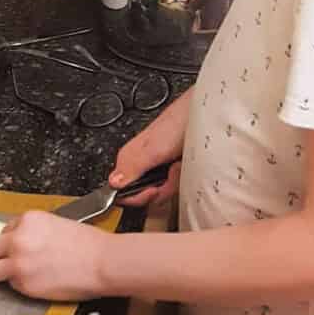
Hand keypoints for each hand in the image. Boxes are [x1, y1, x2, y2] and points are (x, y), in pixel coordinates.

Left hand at [0, 211, 109, 300]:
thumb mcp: (55, 223)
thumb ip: (32, 230)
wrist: (101, 262)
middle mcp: (18, 240)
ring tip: (13, 273)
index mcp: (28, 220)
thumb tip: (18, 239)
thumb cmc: (86, 243)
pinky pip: (9, 285)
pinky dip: (17, 284)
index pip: (5, 229)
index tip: (19, 245)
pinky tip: (34, 280)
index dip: (12, 238)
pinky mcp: (23, 285)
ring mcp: (18, 264)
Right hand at [109, 87, 191, 206]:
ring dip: (172, 182)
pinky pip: (172, 184)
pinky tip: (183, 167)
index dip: (138, 197)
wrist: (201, 117)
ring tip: (178, 166)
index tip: (152, 191)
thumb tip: (112, 183)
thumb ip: (132, 166)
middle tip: (169, 174)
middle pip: (143, 194)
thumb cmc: (177, 125)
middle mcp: (141, 163)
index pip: (122, 191)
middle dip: (160, 189)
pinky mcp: (170, 167)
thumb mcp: (153, 149)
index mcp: (129, 158)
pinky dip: (180, 178)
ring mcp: (156, 166)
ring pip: (160, 190)